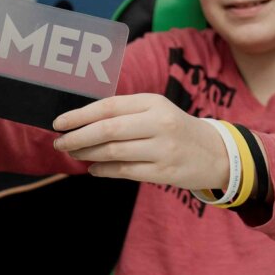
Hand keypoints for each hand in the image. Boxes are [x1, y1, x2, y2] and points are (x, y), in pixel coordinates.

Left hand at [52, 93, 228, 190]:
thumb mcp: (156, 110)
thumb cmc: (175, 128)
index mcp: (153, 102)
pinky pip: (125, 172)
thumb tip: (81, 121)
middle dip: (77, 136)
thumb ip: (124, 112)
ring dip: (87, 153)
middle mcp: (159, 123)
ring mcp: (163, 149)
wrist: (215, 153)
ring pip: (113, 152)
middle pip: (108, 130)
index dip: (80, 115)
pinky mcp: (164, 172)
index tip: (59, 122)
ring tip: (74, 153)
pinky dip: (104, 170)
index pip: (109, 106)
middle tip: (59, 142)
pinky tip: (93, 168)